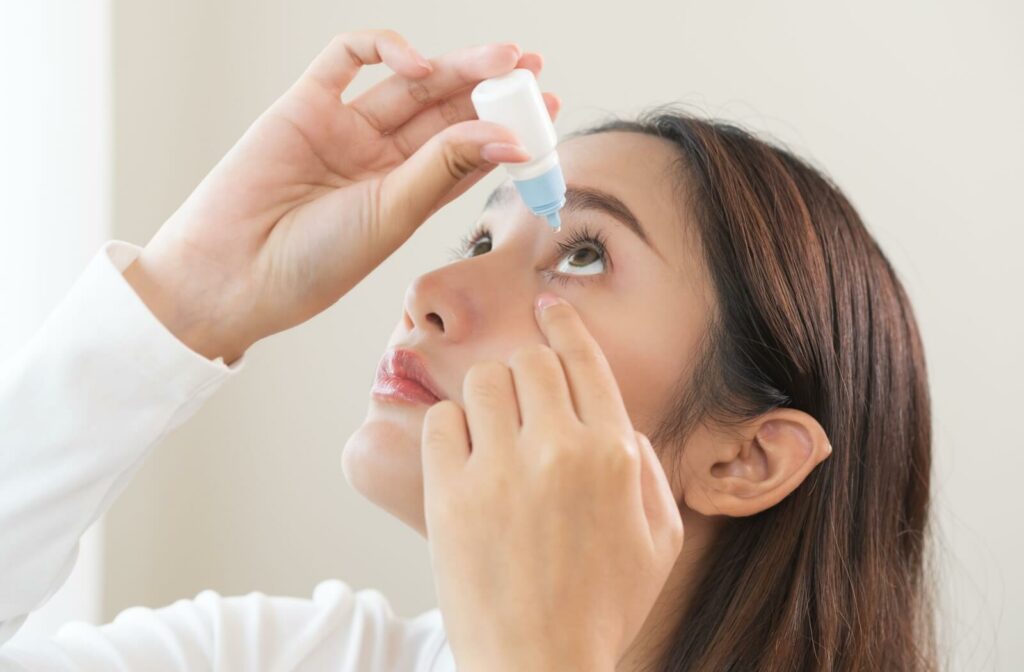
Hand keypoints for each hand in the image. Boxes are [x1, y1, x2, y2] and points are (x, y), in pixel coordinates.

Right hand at [123, 29, 558, 362]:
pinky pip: (348, 59)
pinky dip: (386, 49)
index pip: (465, 151)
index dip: (505, 129)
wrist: (234, 273)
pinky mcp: (306, 103)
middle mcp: (378, 159)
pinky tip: (418, 63)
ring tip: (500, 59)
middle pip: (443, 110)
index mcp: (405, 195)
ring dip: (454, 66)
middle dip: (487, 86)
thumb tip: (512, 136)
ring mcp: (343, 129)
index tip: (546, 113)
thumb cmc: (314, 262)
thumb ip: (444, 166)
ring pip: (409, 82)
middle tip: (529, 68)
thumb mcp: (393, 214)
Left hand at [421, 294, 684, 671]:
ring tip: (492, 433)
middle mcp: (561, 449)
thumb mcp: (660, 541)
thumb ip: (648, 470)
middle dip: (527, 372)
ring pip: (485, 381)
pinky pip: (442, 421)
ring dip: (489, 398)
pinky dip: (451, 429)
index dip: (563, 323)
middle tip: (521, 401)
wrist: (540, 665)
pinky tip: (463, 457)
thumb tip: (617, 423)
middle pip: (531, 361)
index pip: (584, 358)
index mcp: (615, 454)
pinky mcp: (451, 494)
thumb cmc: (602, 608)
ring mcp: (502, 470)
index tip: (547, 305)